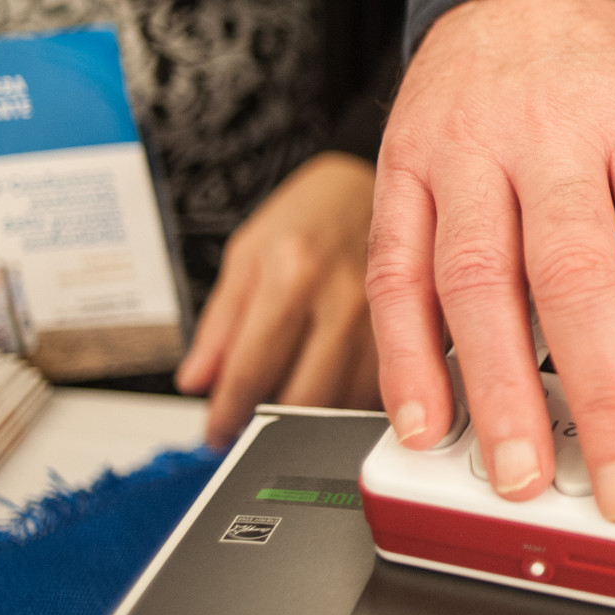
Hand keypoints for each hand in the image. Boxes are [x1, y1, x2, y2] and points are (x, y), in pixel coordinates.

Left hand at [176, 152, 381, 444]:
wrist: (373, 184)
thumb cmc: (311, 212)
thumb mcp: (247, 253)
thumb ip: (220, 323)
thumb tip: (196, 382)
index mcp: (293, 273)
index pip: (250, 370)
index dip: (226, 413)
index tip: (217, 430)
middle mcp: (343, 297)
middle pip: (302, 398)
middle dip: (270, 424)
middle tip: (251, 425)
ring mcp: (387, 315)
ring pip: (346, 402)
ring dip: (313, 419)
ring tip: (291, 407)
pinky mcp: (418, 326)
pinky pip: (384, 389)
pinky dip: (353, 403)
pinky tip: (333, 392)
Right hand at [367, 0, 614, 522]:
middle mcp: (553, 138)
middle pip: (577, 274)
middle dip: (600, 393)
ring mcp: (468, 152)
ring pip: (474, 276)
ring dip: (495, 386)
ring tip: (520, 470)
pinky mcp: (401, 168)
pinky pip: (395, 268)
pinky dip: (403, 352)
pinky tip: (426, 419)